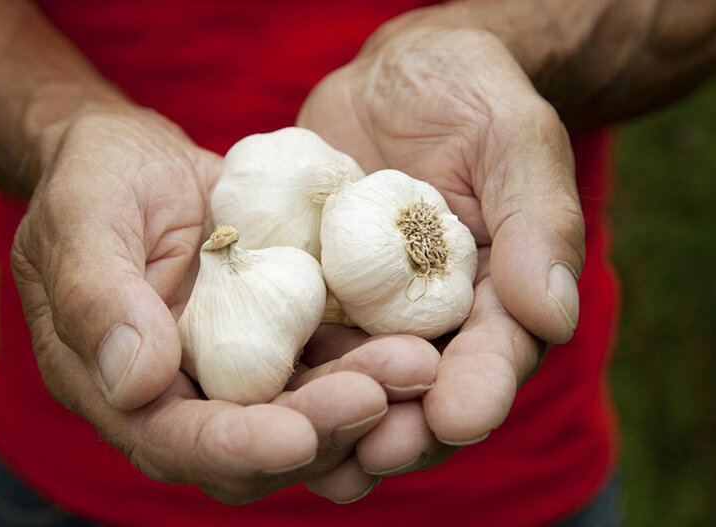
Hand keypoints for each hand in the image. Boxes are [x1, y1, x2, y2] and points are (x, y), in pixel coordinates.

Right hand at [10, 107, 436, 502]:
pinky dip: (370, 359)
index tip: (297, 435)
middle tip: (380, 393)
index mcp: (114, 382)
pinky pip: (328, 362)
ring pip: (305, 411)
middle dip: (319, 428)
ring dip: (362, 398)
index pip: (174, 439)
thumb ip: (96, 294)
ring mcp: (236, 367)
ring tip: (413, 364)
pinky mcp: (279, 337)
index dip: (234, 447)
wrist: (141, 159)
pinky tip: (414, 340)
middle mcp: (182, 392)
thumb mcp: (83, 214)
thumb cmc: (97, 179)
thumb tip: (134, 381)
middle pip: (255, 445)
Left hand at [299, 28, 584, 471]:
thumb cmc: (469, 94)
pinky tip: (254, 396)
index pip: (496, 352)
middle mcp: (433, 317)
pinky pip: (298, 335)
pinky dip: (281, 368)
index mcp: (498, 293)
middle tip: (376, 453)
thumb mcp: (514, 138)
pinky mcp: (316, 293)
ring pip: (355, 379)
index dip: (480, 387)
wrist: (394, 78)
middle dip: (404, 426)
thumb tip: (554, 313)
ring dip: (335, 418)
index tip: (459, 415)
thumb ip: (537, 220)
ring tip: (312, 448)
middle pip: (422, 389)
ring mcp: (369, 311)